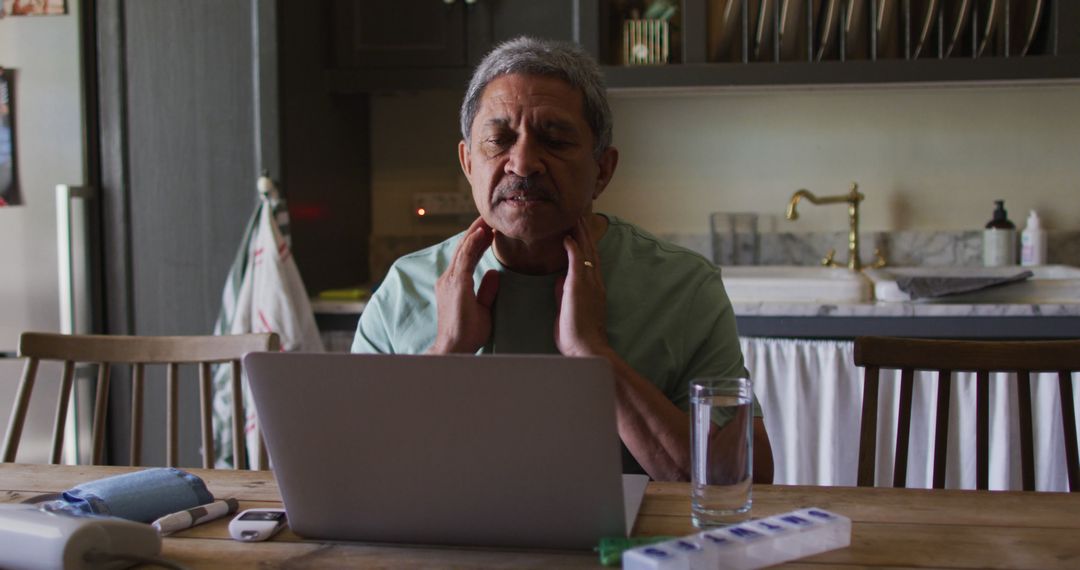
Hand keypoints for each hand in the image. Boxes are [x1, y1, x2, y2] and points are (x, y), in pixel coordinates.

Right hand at [428, 217, 499, 353]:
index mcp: (455, 283)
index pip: (467, 256)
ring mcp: (450, 280)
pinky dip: (472, 244)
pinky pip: (464, 259)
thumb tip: (493, 273)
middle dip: (476, 231)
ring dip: (475, 233)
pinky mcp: (456, 284)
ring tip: (487, 218)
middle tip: (488, 216)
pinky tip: (481, 233)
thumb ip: (486, 290)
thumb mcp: (482, 308)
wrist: (455, 347)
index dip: (478, 242)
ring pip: (463, 250)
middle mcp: (449, 278)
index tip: (489, 229)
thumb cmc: (467, 332)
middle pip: (464, 249)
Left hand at [554, 217, 609, 356]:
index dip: (586, 243)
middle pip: (591, 250)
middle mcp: (595, 282)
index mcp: (594, 287)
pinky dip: (573, 248)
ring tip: (576, 217)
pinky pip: (577, 262)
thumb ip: (565, 293)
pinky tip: (568, 236)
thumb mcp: (569, 308)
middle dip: (585, 232)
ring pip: (586, 252)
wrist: (587, 348)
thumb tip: (560, 280)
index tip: (580, 228)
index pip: (590, 259)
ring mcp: (589, 283)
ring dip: (581, 233)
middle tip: (580, 214)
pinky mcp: (579, 287)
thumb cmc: (577, 334)